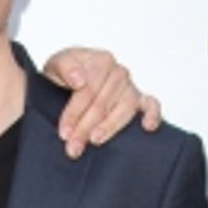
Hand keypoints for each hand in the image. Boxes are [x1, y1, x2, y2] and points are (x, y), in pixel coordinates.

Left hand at [42, 47, 162, 158]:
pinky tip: (147, 126)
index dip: (75, 112)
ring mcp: (130, 88)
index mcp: (101, 61)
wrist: (67, 83)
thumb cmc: (65, 75)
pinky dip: (152, 115)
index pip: (89, 88)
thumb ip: (65, 67)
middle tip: (73, 146)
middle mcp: (118, 73)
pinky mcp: (139, 102)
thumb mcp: (56, 65)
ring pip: (125, 108)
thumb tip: (79, 79)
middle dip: (85, 127)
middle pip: (104, 102)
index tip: (64, 132)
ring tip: (95, 140)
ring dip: (109, 126)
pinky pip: (151, 106)